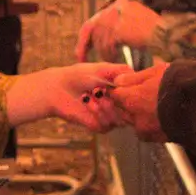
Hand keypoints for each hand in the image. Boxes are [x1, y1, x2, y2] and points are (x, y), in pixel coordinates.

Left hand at [7, 63, 128, 130]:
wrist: (58, 88)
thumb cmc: (78, 76)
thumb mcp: (103, 68)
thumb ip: (122, 71)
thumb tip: (137, 76)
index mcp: (120, 92)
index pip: (137, 97)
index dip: (130, 91)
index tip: (116, 81)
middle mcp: (117, 105)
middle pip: (131, 111)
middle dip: (119, 100)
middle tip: (103, 89)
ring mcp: (108, 117)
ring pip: (120, 120)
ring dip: (106, 106)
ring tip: (93, 94)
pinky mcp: (97, 126)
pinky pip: (106, 126)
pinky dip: (97, 113)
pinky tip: (87, 101)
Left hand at [75, 0, 161, 61]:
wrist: (168, 34)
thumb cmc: (157, 32)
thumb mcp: (136, 23)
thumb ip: (120, 25)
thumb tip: (103, 38)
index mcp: (120, 4)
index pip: (96, 19)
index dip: (86, 35)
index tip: (80, 48)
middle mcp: (116, 8)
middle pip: (93, 28)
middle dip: (84, 44)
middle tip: (80, 58)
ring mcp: (117, 18)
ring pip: (101, 39)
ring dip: (103, 52)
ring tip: (109, 60)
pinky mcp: (119, 29)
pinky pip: (108, 45)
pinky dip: (109, 54)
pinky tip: (114, 59)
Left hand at [108, 62, 167, 140]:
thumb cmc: (182, 82)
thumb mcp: (157, 71)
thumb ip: (134, 78)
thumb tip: (118, 81)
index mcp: (133, 100)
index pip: (115, 95)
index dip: (119, 89)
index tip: (126, 85)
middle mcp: (136, 118)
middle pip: (123, 110)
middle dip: (129, 102)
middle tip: (143, 92)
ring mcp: (148, 131)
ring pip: (135, 121)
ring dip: (139, 114)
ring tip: (156, 103)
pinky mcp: (160, 139)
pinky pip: (148, 130)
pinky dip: (151, 123)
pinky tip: (164, 114)